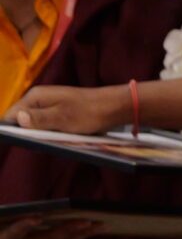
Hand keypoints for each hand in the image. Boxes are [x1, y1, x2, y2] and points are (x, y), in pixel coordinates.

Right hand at [12, 85, 127, 136]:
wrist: (115, 107)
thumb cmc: (90, 112)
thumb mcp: (63, 118)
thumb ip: (40, 119)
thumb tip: (17, 118)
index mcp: (36, 97)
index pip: (10, 115)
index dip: (10, 129)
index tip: (16, 141)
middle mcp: (39, 99)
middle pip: (22, 120)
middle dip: (27, 133)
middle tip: (39, 142)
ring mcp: (49, 106)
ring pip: (35, 124)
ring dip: (40, 134)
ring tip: (54, 139)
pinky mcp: (58, 113)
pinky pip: (48, 125)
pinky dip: (51, 132)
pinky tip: (60, 137)